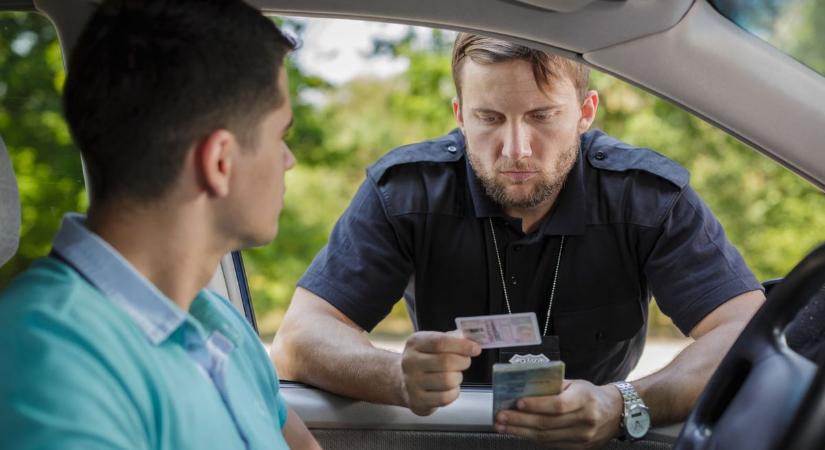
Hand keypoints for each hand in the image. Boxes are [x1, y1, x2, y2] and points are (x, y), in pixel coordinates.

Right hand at [398, 331, 480, 415]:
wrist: (404, 381)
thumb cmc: (425, 359)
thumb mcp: (432, 343)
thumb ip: (453, 339)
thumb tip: (473, 340)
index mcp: (415, 343)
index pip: (440, 342)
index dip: (462, 345)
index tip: (475, 348)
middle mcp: (410, 362)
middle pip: (446, 362)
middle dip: (463, 362)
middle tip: (465, 361)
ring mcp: (412, 383)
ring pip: (447, 381)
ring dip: (458, 378)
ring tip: (454, 375)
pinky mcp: (417, 400)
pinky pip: (445, 398)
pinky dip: (453, 392)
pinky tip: (450, 388)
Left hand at [494, 379, 623, 448]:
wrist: (615, 413)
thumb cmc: (590, 395)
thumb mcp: (576, 384)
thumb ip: (553, 386)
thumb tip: (525, 387)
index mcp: (584, 399)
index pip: (558, 405)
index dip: (536, 405)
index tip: (517, 403)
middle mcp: (585, 420)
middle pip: (547, 423)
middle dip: (519, 421)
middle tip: (501, 417)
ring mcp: (582, 437)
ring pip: (546, 437)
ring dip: (520, 432)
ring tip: (503, 426)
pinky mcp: (578, 448)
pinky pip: (551, 444)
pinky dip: (532, 438)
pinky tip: (519, 432)